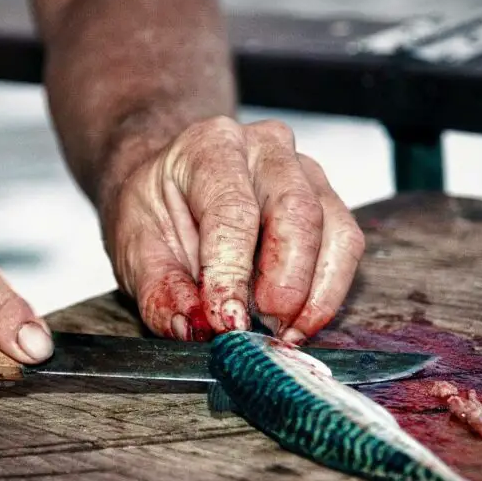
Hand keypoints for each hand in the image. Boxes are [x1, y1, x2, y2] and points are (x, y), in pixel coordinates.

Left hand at [101, 117, 364, 343]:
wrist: (173, 186)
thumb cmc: (157, 208)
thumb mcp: (135, 246)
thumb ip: (160, 288)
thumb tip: (192, 327)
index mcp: (211, 146)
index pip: (231, 210)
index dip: (231, 272)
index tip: (226, 322)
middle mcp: (267, 148)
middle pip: (297, 212)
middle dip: (286, 282)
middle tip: (265, 331)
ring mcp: (307, 172)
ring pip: (335, 231)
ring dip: (316, 294)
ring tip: (284, 334)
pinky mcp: (329, 203)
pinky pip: (346, 248)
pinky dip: (329, 293)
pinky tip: (300, 322)